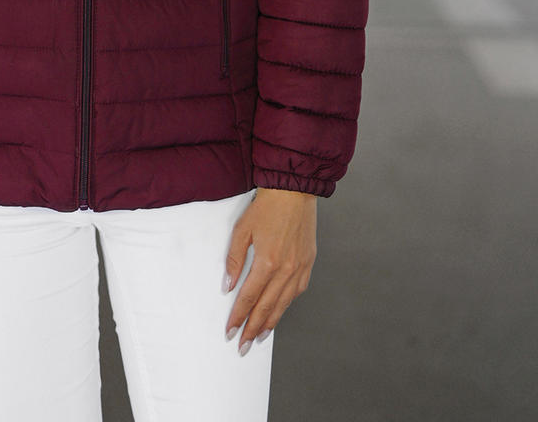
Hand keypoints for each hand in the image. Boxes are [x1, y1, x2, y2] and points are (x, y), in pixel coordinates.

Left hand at [223, 187, 316, 354]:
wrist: (293, 191)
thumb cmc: (267, 206)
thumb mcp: (242, 229)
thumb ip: (234, 259)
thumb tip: (228, 284)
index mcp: (267, 261)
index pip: (248, 298)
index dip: (238, 317)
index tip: (230, 330)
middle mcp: (286, 269)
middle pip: (266, 307)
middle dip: (253, 329)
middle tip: (243, 345)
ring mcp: (300, 268)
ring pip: (283, 304)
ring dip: (270, 322)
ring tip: (260, 336)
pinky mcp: (308, 263)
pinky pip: (296, 292)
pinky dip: (286, 305)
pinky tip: (279, 312)